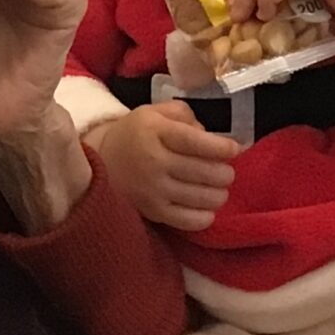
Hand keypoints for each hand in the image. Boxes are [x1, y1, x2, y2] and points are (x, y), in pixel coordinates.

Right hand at [84, 103, 237, 232]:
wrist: (101, 161)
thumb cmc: (135, 134)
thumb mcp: (154, 112)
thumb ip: (184, 115)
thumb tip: (208, 133)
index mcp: (155, 132)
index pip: (196, 142)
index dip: (221, 148)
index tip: (234, 149)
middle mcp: (154, 161)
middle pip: (205, 172)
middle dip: (225, 173)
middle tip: (226, 172)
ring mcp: (153, 190)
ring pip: (202, 197)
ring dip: (219, 194)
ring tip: (218, 189)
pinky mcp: (153, 212)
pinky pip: (190, 221)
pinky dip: (206, 216)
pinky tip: (206, 207)